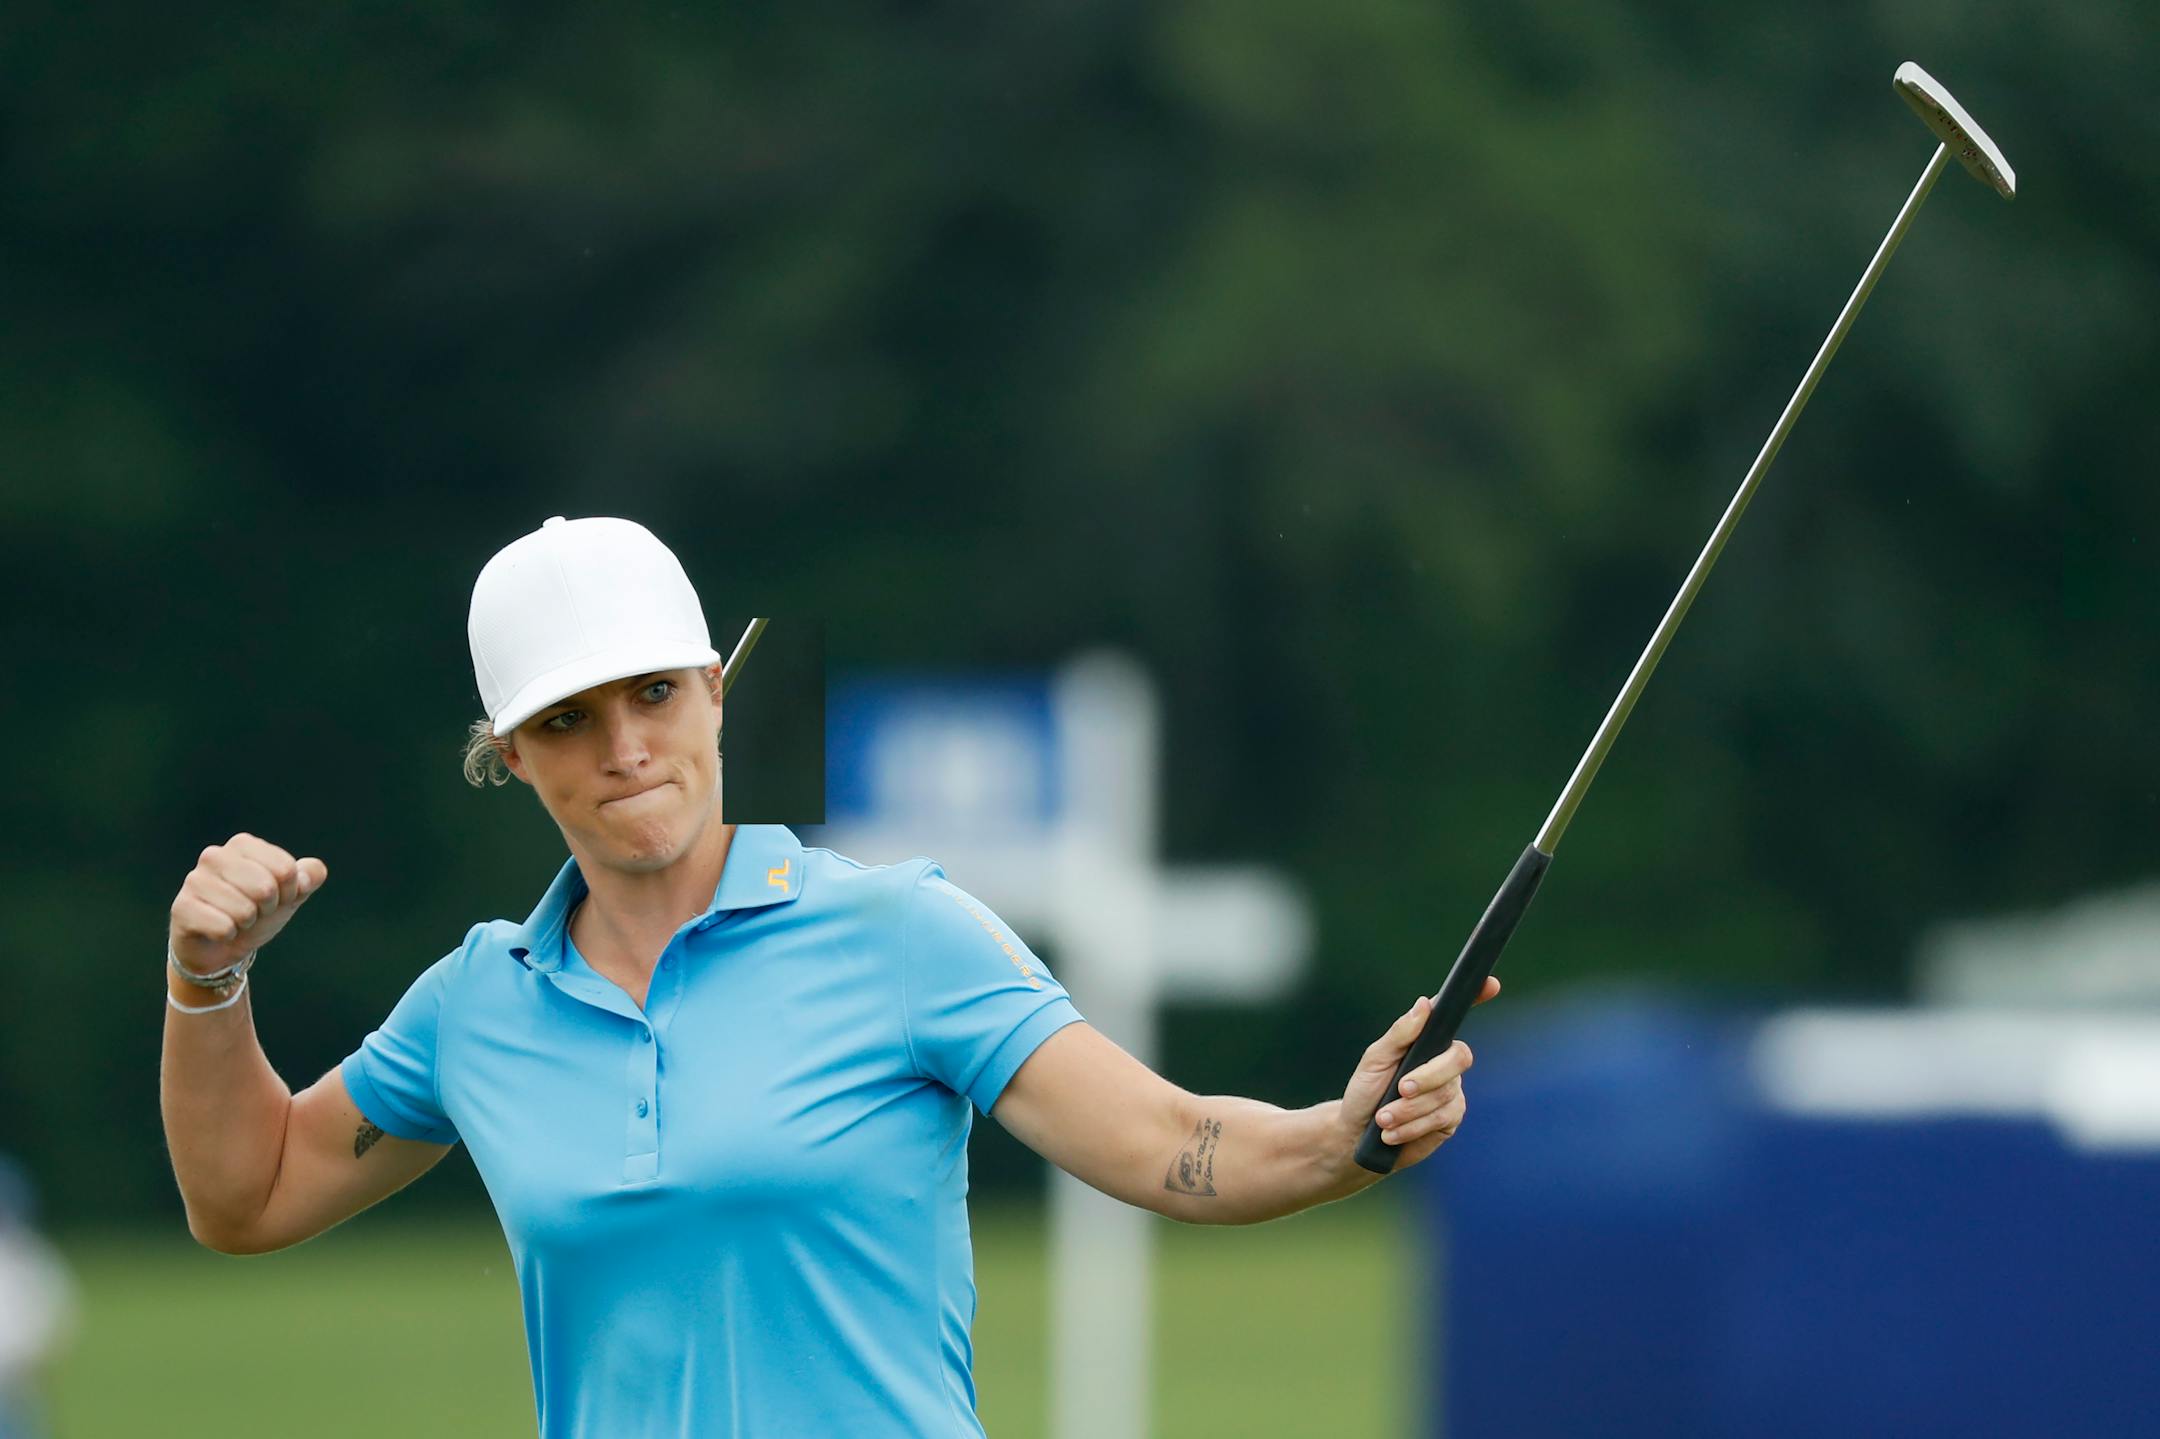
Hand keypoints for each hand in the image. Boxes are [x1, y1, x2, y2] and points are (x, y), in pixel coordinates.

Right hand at [169, 833, 328, 975]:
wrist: (221, 947)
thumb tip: (310, 874)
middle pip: (266, 888)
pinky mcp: (181, 907)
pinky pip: (223, 927)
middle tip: (253, 911)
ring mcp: (194, 880)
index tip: (275, 898)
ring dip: (246, 923)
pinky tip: (217, 931)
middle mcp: (215, 856)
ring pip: (245, 910)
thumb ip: (309, 877)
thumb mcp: (290, 894)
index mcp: (242, 844)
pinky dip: (228, 935)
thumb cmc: (257, 913)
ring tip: (234, 920)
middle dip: (267, 909)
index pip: (286, 869)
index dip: (288, 892)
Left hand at [1333, 976, 1499, 1179]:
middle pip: (1458, 1058)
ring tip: (1383, 1119)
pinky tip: (1393, 1133)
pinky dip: (1413, 1126)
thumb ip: (1400, 1034)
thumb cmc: (1365, 1091)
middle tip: (1400, 1089)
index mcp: (1426, 1041)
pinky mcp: (1450, 1119)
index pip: (1451, 1016)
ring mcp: (1451, 1091)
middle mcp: (1444, 1063)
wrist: (1358, 1136)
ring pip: (1445, 1094)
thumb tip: (1425, 1004)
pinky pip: (1441, 1119)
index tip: (1491, 984)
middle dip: (1427, 1077)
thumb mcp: (1375, 1060)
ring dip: (1409, 1109)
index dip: (1476, 997)